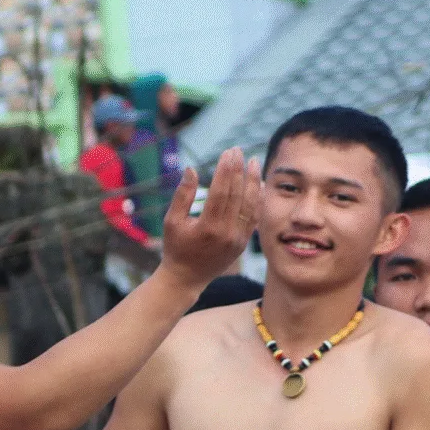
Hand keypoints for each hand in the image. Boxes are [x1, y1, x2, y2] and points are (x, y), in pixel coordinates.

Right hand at [157, 148, 257, 285]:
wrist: (187, 278)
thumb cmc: (175, 247)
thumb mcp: (171, 221)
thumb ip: (182, 195)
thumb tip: (191, 169)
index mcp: (208, 227)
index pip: (222, 190)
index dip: (226, 169)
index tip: (228, 152)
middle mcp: (227, 233)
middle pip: (237, 194)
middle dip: (239, 170)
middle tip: (238, 150)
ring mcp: (238, 239)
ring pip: (250, 205)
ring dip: (253, 181)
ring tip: (254, 162)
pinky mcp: (243, 243)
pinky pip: (254, 217)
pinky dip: (257, 199)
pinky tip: (258, 183)